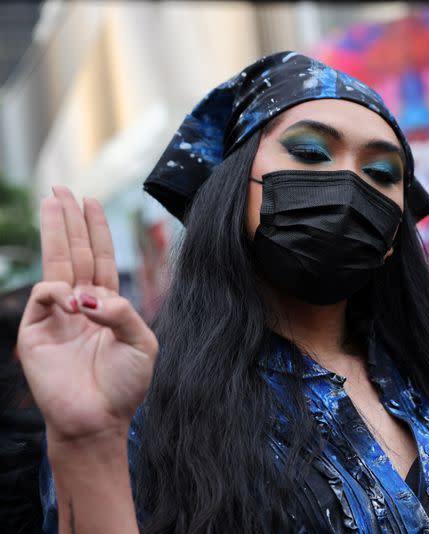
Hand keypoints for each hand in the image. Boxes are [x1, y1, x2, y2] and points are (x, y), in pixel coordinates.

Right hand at [16, 187, 157, 445]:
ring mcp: (56, 317)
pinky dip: (59, 291)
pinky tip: (74, 302)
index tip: (91, 202)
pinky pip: (45, 296)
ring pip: (55, 265)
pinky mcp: (36, 332)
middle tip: (62, 189)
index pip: (99, 259)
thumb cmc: (126, 384)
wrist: (100, 420)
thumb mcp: (142, 342)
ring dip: (56, 232)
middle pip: (74, 253)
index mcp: (107, 306)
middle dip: (70, 221)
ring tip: (56, 202)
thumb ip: (123, 312)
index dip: (96, 231)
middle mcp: (81, 306)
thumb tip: (89, 295)